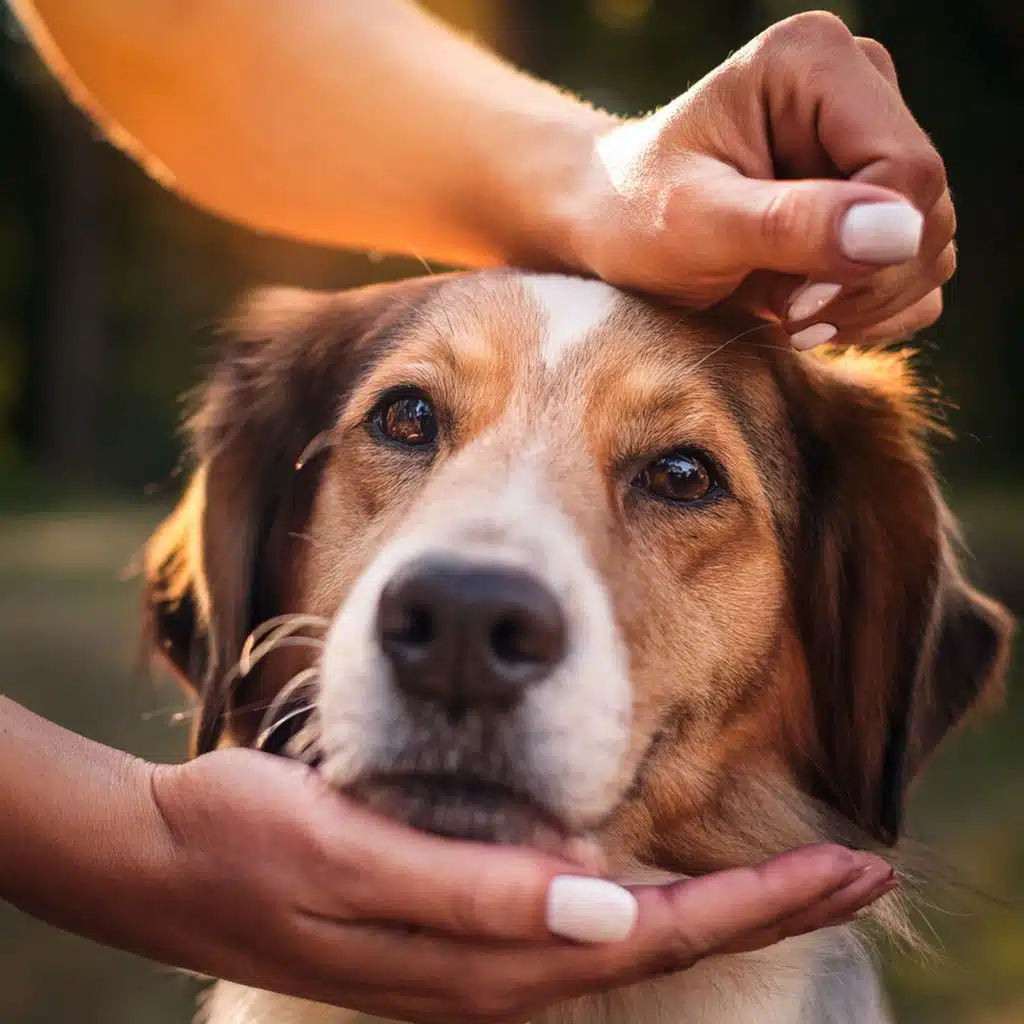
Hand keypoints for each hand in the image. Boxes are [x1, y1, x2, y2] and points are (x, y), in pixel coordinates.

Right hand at [144, 749, 895, 1021]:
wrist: (170, 860)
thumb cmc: (252, 847)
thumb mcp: (352, 862)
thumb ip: (472, 893)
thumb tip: (598, 905)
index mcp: (483, 953)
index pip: (652, 934)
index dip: (754, 903)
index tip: (844, 869)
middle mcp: (495, 963)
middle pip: (661, 939)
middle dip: (764, 906)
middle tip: (855, 866)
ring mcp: (476, 947)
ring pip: (627, 934)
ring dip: (716, 902)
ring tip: (791, 872)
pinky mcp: (454, 920)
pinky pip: (572, 917)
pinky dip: (642, 896)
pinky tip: (660, 875)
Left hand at [565, 11, 952, 349]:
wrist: (614, 233)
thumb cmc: (634, 216)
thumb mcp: (694, 223)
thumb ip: (788, 224)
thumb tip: (898, 232)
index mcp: (816, 63)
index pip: (906, 169)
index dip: (869, 251)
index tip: (795, 304)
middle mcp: (858, 92)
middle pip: (927, 211)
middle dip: (864, 283)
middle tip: (786, 313)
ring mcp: (869, 148)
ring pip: (930, 247)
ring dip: (867, 303)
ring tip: (787, 311)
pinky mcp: (871, 202)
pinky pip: (916, 272)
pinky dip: (871, 310)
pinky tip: (806, 313)